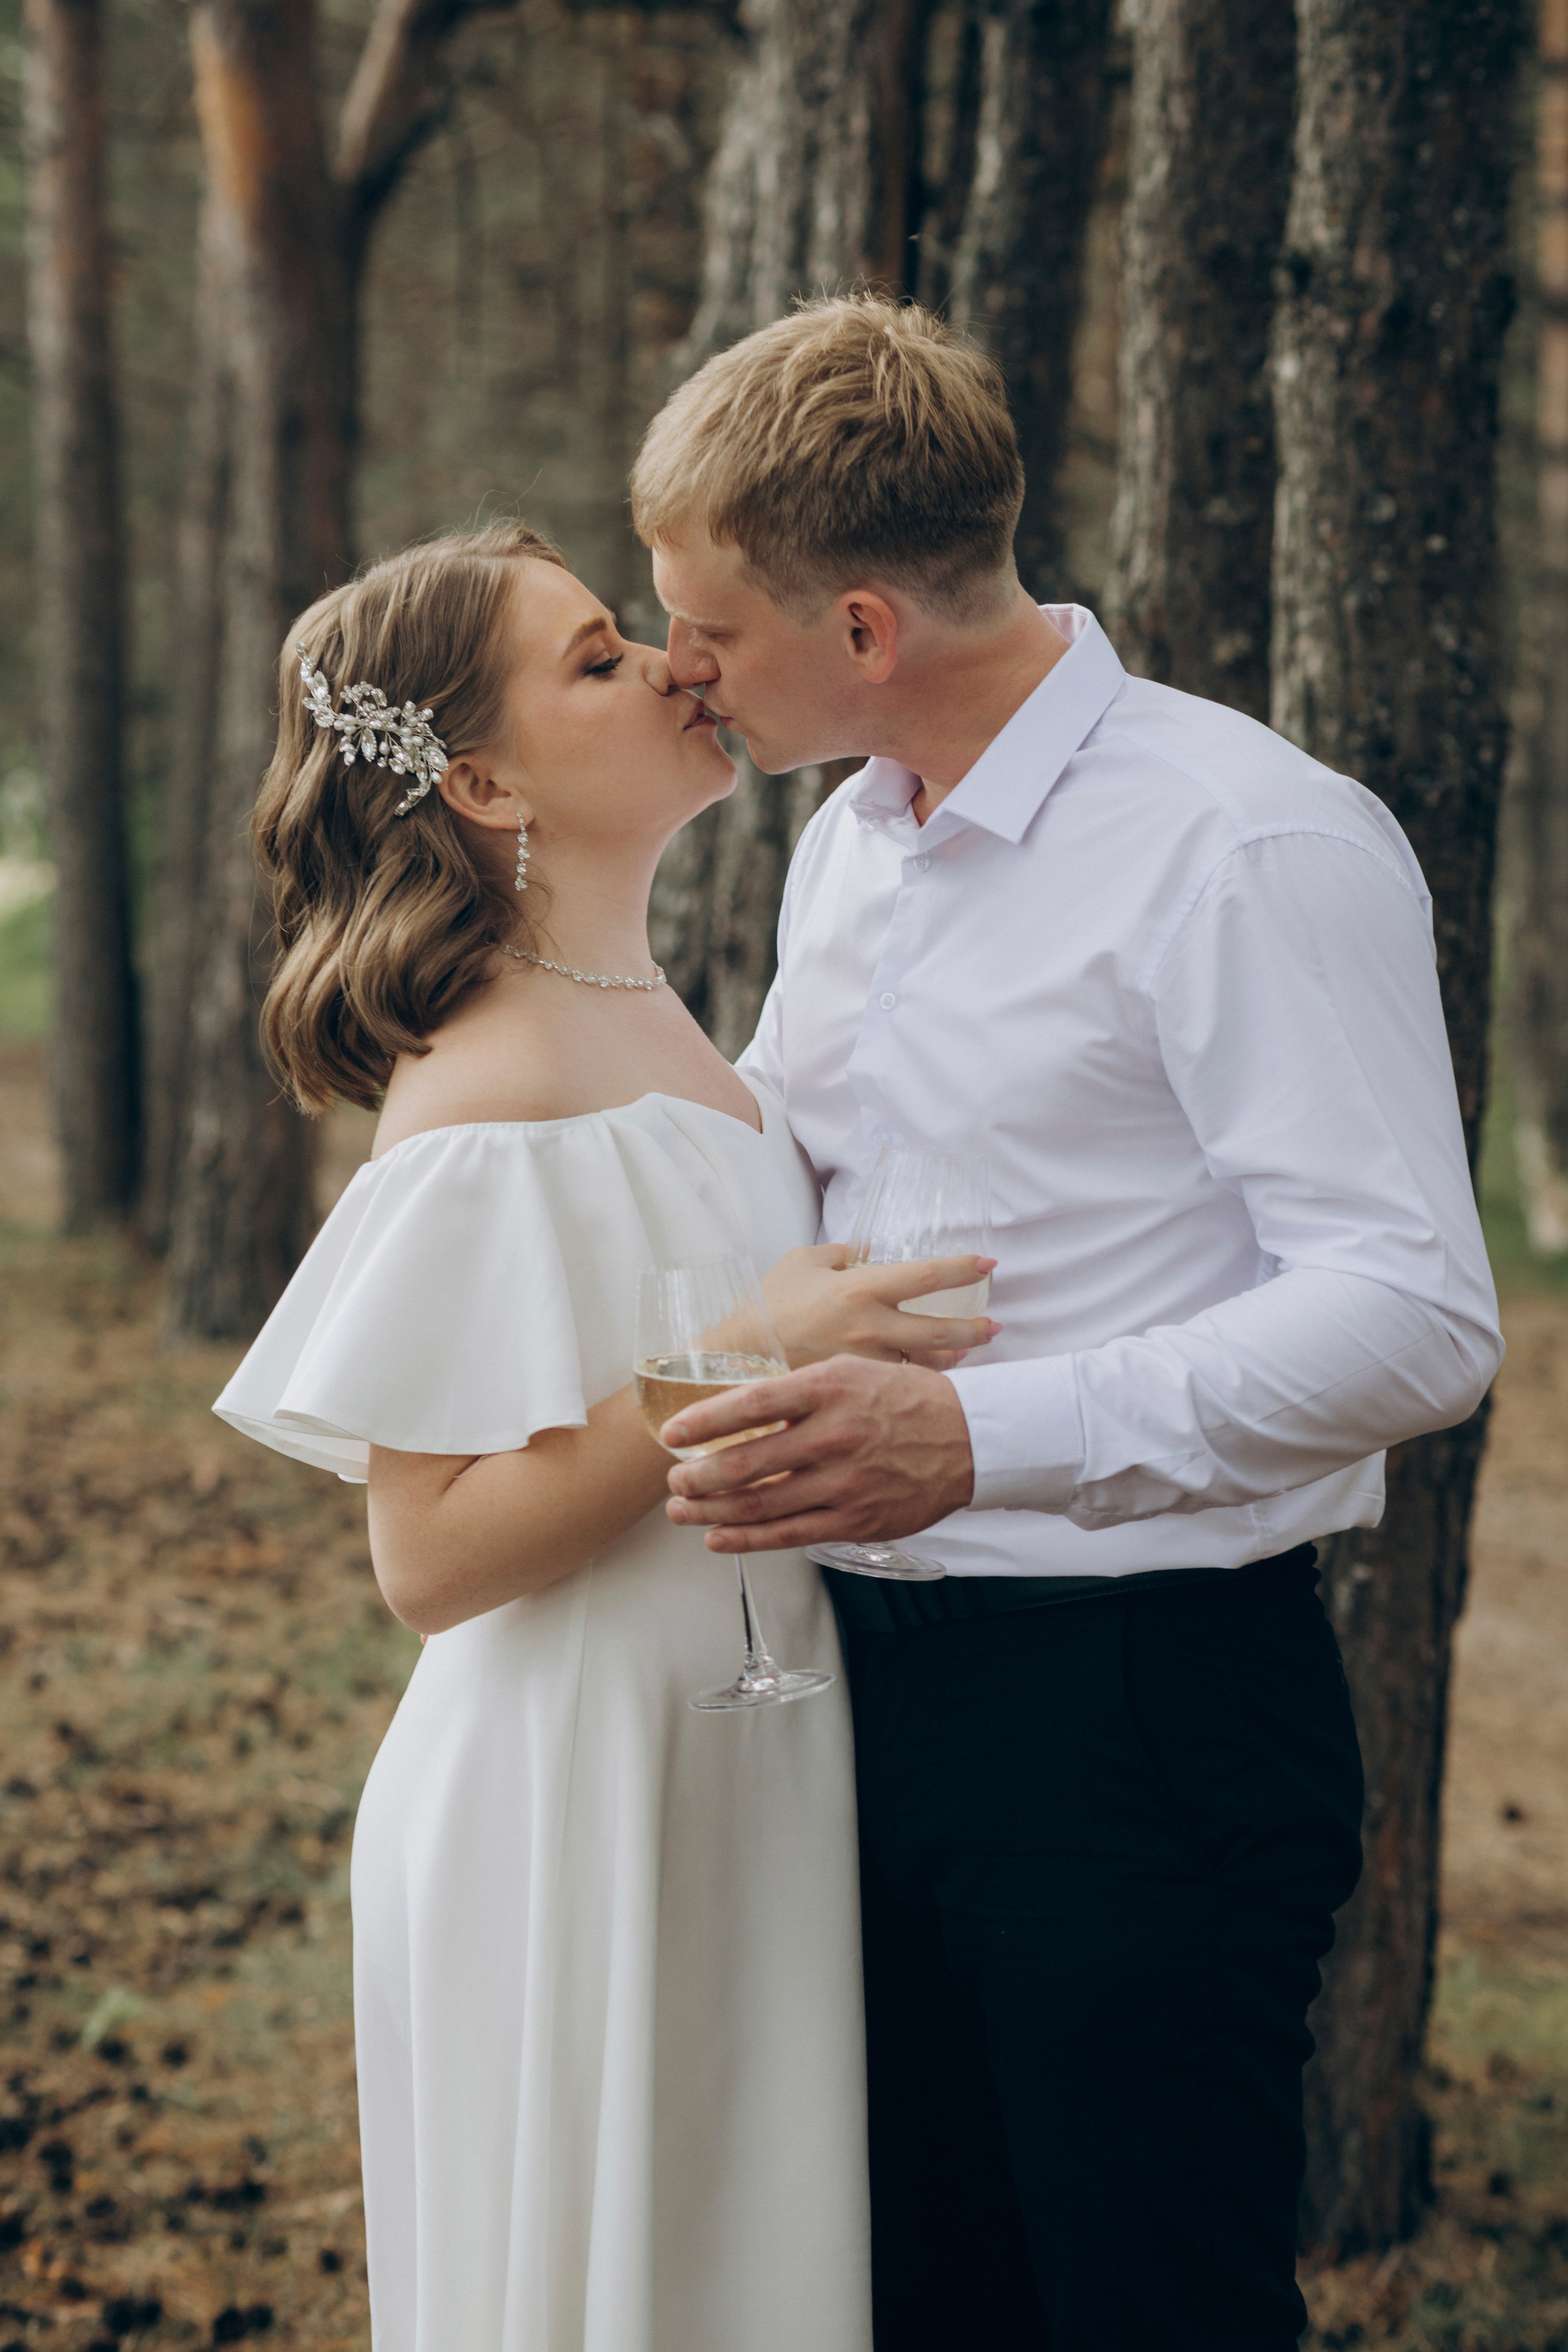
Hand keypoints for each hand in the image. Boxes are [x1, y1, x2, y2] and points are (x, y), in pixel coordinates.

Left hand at [663, 1355, 975, 1552]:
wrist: (971, 1438)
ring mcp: (844, 1483)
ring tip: (680, 1509)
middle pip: (746, 1463)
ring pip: (760, 1504)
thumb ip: (799, 1391)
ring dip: (710, 1510)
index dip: (703, 1420)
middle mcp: (833, 1436)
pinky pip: (789, 1534)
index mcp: (829, 1389)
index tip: (670, 1431)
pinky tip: (717, 1537)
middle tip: (671, 1478)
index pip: (751, 1403)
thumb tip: (741, 1409)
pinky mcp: (855, 1521)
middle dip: (697, 1475)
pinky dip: (746, 1538)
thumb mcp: (852, 1372)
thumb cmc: (904, 1399)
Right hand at [763, 1243, 997, 1371]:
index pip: (926, 1276)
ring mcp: (866, 1362)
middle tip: (995, 1325)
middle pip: (941, 1329)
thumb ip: (841, 1252)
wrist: (738, 1355)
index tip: (989, 1264)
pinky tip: (926, 1372)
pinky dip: (916, 1375)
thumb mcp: (803, 1262)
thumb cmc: (769, 1303)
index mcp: (861, 1287)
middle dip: (975, 1329)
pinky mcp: (856, 1388)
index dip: (962, 1269)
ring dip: (950, 1357)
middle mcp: (871, 1327)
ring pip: (924, 1363)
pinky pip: (897, 1382)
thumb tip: (867, 1245)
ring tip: (965, 1350)